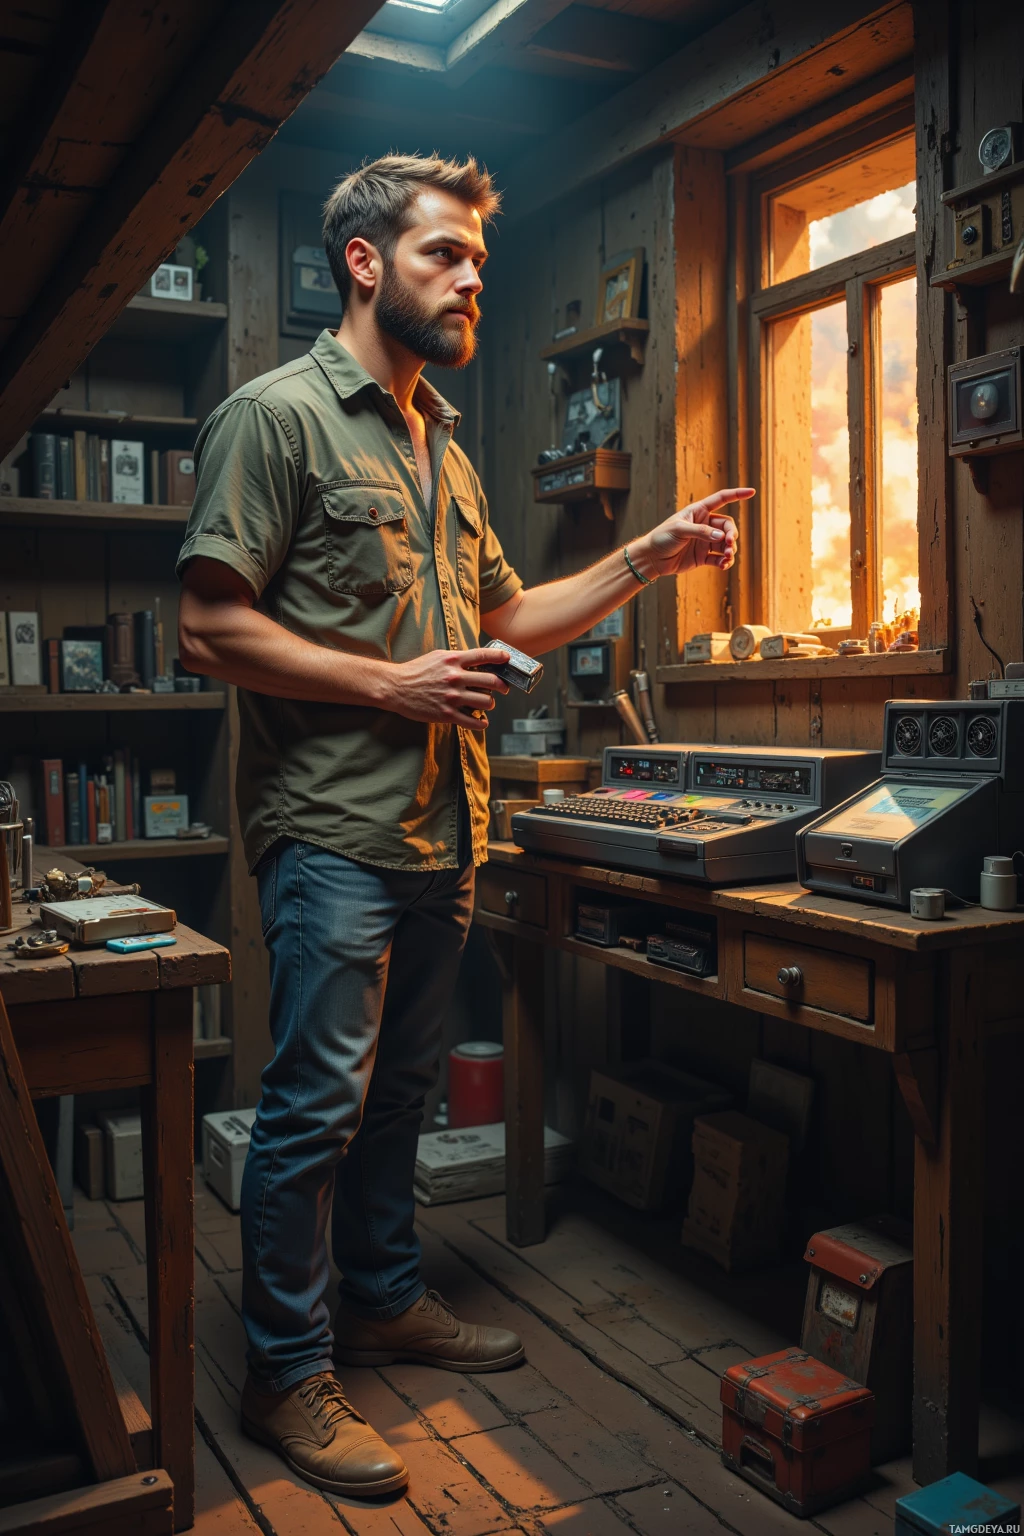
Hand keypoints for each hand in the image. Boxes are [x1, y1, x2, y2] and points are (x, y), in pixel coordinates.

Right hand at [388, 647, 509, 730]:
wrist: (396, 687)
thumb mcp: (437, 657)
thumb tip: (477, 660)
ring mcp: (452, 697)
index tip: (508, 659)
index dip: (500, 656)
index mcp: (453, 661)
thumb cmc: (416, 671)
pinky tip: (482, 722)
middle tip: (504, 689)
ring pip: (486, 702)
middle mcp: (455, 677)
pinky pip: (473, 721)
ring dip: (490, 704)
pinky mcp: (447, 714)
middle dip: (502, 686)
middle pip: (491, 681)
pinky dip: (481, 723)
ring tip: (486, 704)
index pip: (483, 655)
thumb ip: (457, 659)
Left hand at [635, 487, 753, 576]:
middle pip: (727, 526)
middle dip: (732, 534)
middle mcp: (704, 525)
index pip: (722, 499)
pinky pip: (719, 558)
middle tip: (730, 544)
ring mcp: (705, 541)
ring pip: (726, 543)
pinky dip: (724, 562)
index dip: (737, 495)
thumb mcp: (680, 530)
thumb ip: (701, 532)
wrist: (651, 558)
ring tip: (727, 557)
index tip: (752, 492)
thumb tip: (722, 537)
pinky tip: (724, 565)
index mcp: (699, 512)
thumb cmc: (662, 537)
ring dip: (730, 550)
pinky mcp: (703, 557)